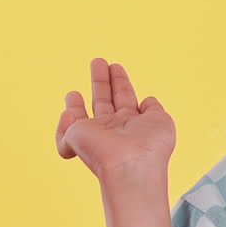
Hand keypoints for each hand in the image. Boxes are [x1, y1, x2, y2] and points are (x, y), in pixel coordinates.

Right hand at [55, 57, 175, 182]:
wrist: (132, 165)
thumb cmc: (150, 146)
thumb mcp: (162, 121)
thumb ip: (154, 109)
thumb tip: (147, 100)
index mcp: (133, 124)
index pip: (125, 99)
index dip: (121, 82)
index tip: (116, 66)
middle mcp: (113, 129)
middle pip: (104, 101)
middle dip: (101, 81)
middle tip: (98, 61)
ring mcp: (94, 136)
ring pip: (81, 117)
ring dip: (75, 102)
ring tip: (72, 93)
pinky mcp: (75, 141)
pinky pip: (64, 137)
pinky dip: (63, 126)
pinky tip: (71, 116)